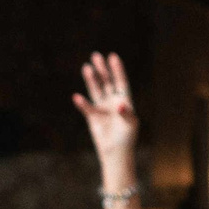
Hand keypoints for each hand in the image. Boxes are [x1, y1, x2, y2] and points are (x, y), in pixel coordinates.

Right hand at [72, 52, 138, 175]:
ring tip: (87, 67)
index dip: (117, 69)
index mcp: (124, 100)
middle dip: (102, 69)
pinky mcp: (92, 117)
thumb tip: (119, 105)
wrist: (116, 153)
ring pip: (96, 90)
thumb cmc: (127, 138)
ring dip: (91, 80)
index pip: (120, 81)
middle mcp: (112, 101)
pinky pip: (87, 108)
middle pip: (107, 81)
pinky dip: (82, 103)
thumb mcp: (131, 124)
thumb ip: (127, 113)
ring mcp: (102, 108)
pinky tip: (77, 97)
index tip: (113, 57)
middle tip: (96, 55)